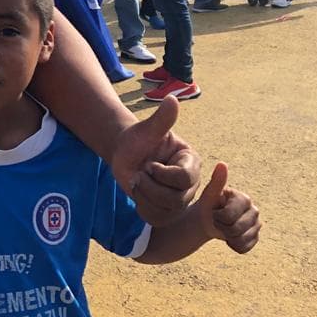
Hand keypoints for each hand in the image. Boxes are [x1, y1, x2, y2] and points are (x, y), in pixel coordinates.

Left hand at [112, 96, 201, 225]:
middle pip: (175, 199)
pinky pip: (156, 218)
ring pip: (165, 210)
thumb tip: (172, 99)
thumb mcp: (148, 129)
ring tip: (138, 181)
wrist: (126, 153)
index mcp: (191, 162)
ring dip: (144, 194)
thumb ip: (162, 119)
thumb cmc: (138, 139)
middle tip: (140, 173)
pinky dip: (142, 206)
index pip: (184, 179)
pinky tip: (138, 192)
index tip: (149, 164)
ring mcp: (180, 199)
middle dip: (150, 185)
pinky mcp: (167, 211)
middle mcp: (191, 183)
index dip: (161, 174)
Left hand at [197, 162, 260, 253]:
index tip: (215, 212)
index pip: (229, 217)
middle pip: (235, 230)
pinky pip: (244, 248)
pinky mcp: (256, 237)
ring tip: (223, 227)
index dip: (217, 218)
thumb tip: (222, 164)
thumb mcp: (209, 193)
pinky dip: (234, 245)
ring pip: (240, 240)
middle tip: (218, 221)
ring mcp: (257, 224)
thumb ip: (217, 181)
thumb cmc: (209, 204)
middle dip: (222, 227)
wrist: (208, 219)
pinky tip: (229, 237)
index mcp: (244, 199)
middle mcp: (254, 210)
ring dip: (227, 237)